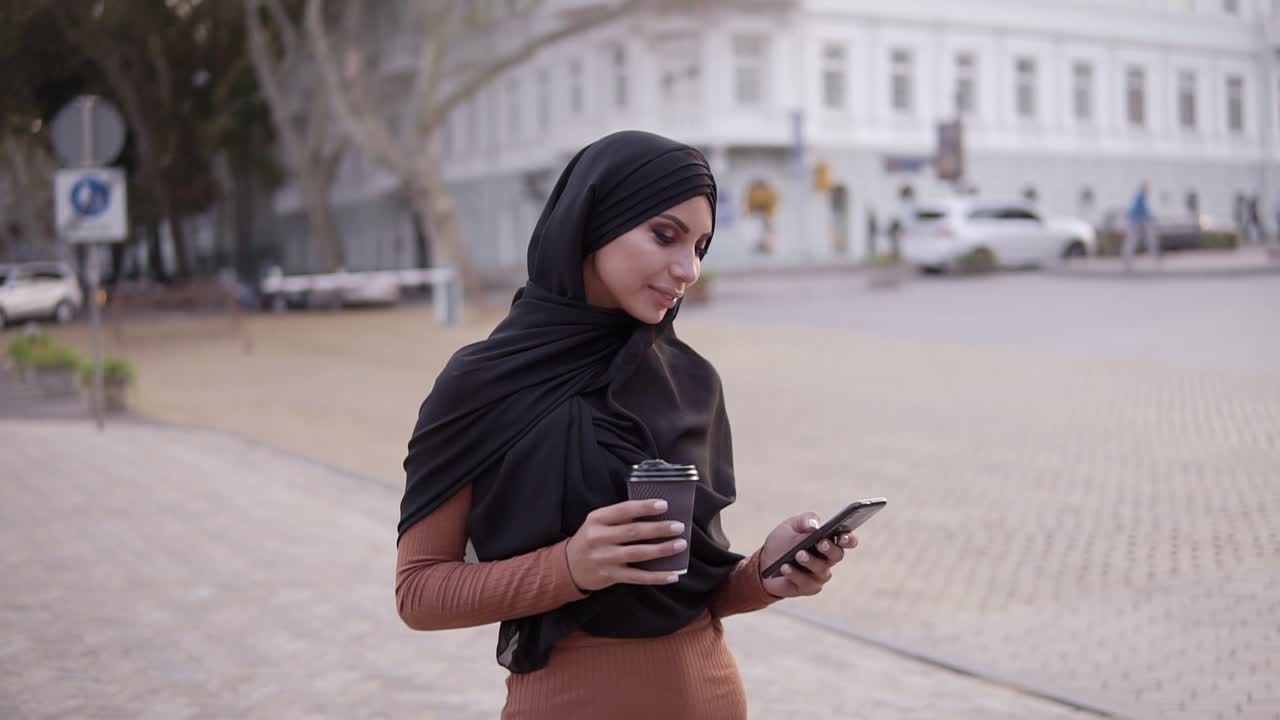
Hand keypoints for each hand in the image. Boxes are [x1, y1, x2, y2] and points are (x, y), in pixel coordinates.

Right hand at [565, 499, 687, 591]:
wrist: (568, 566)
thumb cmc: (591, 539)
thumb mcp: (598, 523)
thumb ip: (620, 518)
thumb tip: (656, 513)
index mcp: (597, 519)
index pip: (623, 510)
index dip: (644, 507)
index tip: (664, 505)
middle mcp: (599, 538)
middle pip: (633, 532)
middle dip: (658, 529)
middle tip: (678, 527)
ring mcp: (604, 558)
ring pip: (637, 554)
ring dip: (661, 549)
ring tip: (680, 544)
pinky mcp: (610, 576)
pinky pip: (637, 577)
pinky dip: (656, 577)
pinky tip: (673, 575)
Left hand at [759, 513, 857, 598]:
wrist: (764, 562)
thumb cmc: (783, 541)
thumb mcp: (791, 525)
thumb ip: (804, 520)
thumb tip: (814, 525)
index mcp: (828, 541)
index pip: (847, 540)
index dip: (849, 538)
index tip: (843, 535)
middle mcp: (828, 560)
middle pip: (837, 555)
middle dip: (830, 549)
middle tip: (819, 543)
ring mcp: (819, 575)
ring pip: (821, 570)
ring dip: (810, 561)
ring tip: (798, 554)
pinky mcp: (808, 588)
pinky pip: (805, 582)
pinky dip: (794, 574)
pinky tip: (785, 567)